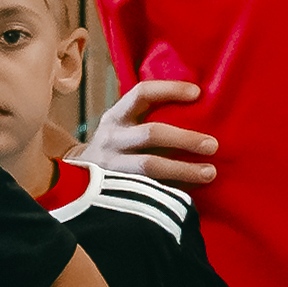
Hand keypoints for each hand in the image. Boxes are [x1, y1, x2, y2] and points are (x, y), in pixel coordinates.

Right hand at [82, 75, 219, 193]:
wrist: (75, 180)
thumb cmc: (117, 150)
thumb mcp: (123, 129)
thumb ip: (149, 120)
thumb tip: (201, 110)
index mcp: (116, 118)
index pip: (142, 93)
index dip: (170, 90)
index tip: (198, 93)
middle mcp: (111, 139)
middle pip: (151, 134)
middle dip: (185, 138)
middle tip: (213, 145)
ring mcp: (110, 166)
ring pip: (149, 166)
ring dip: (183, 170)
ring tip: (209, 173)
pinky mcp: (112, 190)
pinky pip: (146, 190)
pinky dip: (170, 192)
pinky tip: (189, 196)